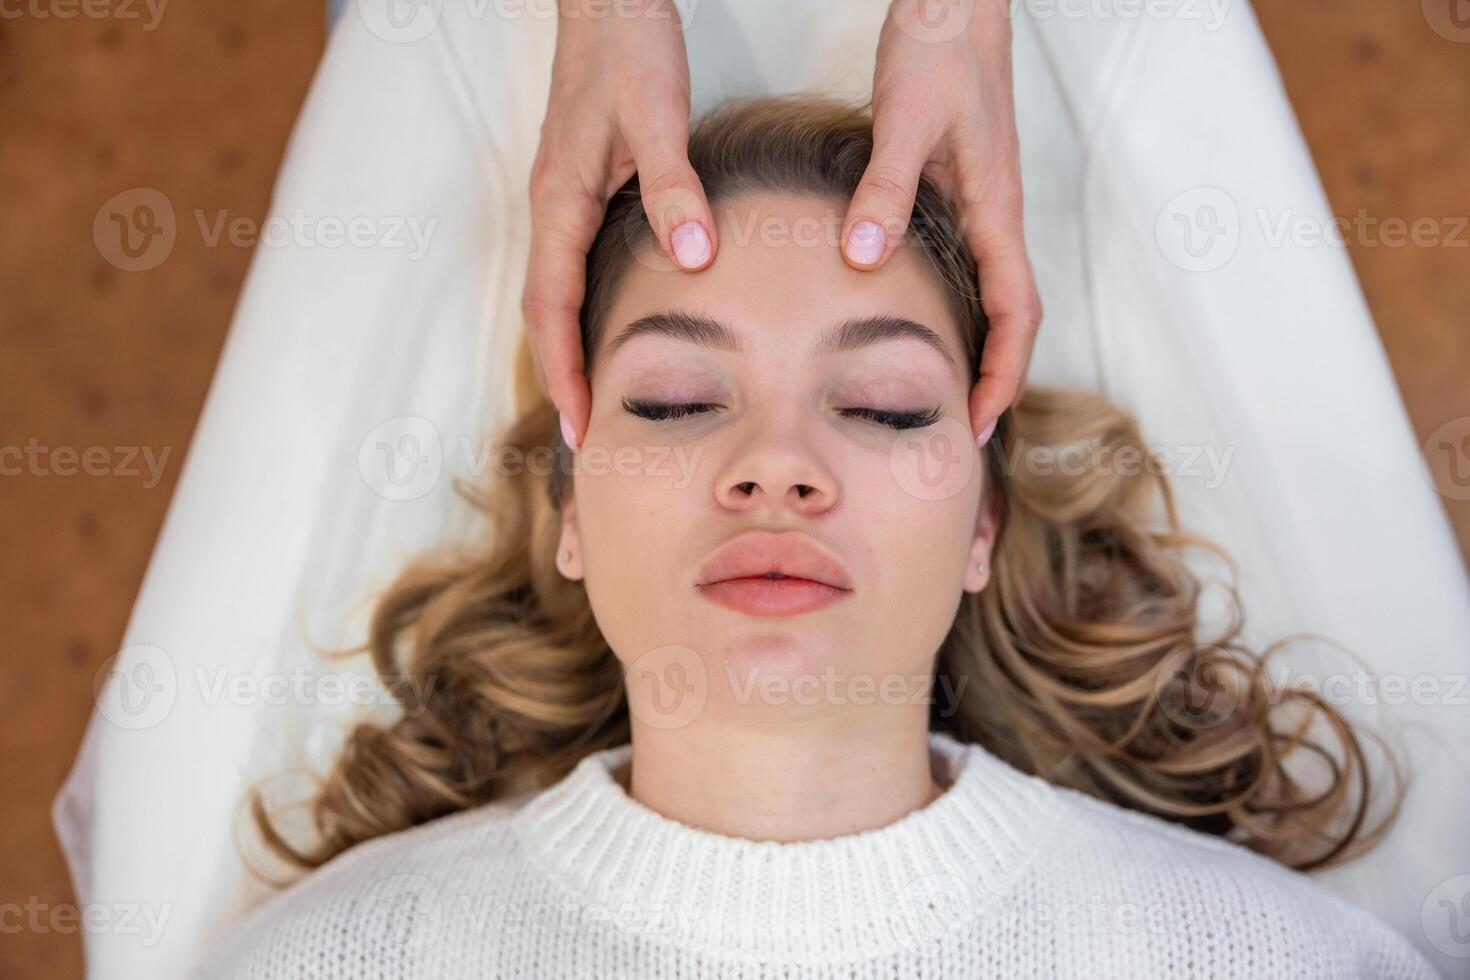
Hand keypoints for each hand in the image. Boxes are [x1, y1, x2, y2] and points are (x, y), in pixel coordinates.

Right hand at [521, 0, 716, 449]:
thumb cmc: (627, 49)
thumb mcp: (657, 117)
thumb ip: (674, 189)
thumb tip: (694, 260)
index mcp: (561, 199)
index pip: (551, 306)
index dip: (564, 369)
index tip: (580, 423)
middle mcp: (552, 205)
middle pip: (542, 310)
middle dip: (558, 374)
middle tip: (582, 435)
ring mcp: (560, 196)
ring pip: (551, 289)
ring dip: (564, 346)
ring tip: (589, 397)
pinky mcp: (578, 185)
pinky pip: (568, 264)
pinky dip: (576, 309)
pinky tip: (602, 325)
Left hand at [841, 0, 1041, 447]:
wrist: (957, 4)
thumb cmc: (941, 52)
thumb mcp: (906, 122)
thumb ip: (885, 190)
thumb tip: (864, 259)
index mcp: (996, 209)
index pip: (1017, 313)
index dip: (1003, 372)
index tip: (980, 421)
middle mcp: (998, 215)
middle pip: (1014, 316)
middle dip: (997, 377)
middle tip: (965, 430)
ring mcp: (984, 205)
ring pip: (995, 294)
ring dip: (981, 348)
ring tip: (947, 394)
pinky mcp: (963, 190)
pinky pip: (972, 267)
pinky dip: (961, 308)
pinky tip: (925, 322)